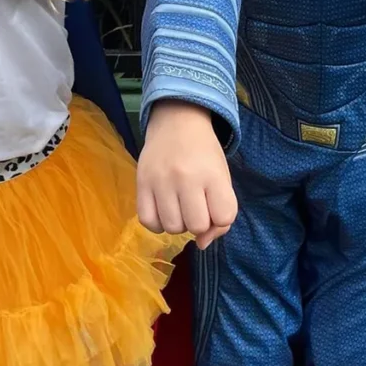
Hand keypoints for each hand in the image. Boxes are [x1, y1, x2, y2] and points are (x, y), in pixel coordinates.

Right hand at [137, 101, 236, 250]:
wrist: (177, 121)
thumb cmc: (204, 152)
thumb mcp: (222, 176)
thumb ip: (222, 212)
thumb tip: (202, 244)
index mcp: (212, 174)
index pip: (224, 216)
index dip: (221, 217)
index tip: (214, 203)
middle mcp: (186, 177)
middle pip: (196, 226)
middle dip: (198, 222)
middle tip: (195, 204)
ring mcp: (161, 180)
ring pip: (172, 227)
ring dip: (178, 223)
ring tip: (178, 205)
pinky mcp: (141, 182)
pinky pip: (147, 221)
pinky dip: (157, 223)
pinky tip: (162, 209)